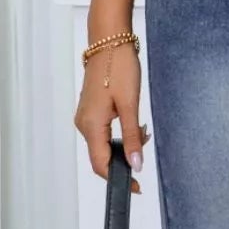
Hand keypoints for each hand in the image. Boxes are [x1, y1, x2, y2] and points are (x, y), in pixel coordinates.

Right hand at [74, 38, 147, 193]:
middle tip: (145, 144)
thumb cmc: (119, 67)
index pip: (101, 165)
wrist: (109, 41)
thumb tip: (136, 164)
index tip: (136, 187)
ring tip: (142, 130)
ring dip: (124, 144)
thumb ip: (132, 137)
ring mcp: (85, 117)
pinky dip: (120, 134)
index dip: (118, 179)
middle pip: (102, 156)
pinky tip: (133, 123)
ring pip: (104, 144)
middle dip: (125, 158)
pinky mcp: (91, 111)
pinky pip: (103, 132)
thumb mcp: (130, 105)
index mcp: (91, 125)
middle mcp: (84, 124)